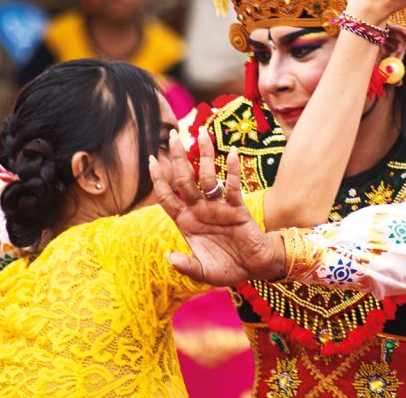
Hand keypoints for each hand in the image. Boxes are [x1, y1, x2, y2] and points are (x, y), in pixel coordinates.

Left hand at [149, 127, 285, 285]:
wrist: (254, 268)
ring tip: (202, 133)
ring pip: (208, 177)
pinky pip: (233, 187)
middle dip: (177, 158)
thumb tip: (169, 259)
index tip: (151, 159)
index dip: (159, 179)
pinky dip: (232, 171)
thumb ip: (187, 266)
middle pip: (184, 179)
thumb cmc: (227, 268)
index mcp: (186, 222)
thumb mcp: (203, 272)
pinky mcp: (237, 208)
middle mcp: (199, 209)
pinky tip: (230, 153)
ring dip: (205, 156)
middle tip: (172, 135)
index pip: (167, 196)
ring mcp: (217, 206)